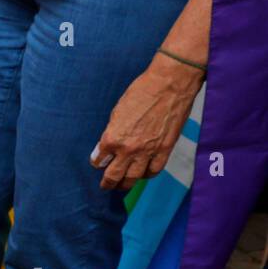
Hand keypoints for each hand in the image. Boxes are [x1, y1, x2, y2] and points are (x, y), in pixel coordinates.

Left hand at [92, 58, 202, 189]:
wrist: (170, 83)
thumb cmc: (141, 91)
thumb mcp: (117, 112)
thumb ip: (111, 132)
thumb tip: (106, 147)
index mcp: (112, 138)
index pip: (99, 161)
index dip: (98, 162)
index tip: (99, 162)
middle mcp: (128, 149)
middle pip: (113, 176)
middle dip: (108, 183)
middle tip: (106, 185)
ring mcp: (147, 151)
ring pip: (133, 178)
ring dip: (126, 184)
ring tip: (123, 184)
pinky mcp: (165, 149)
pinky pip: (154, 170)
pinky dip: (147, 174)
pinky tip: (143, 173)